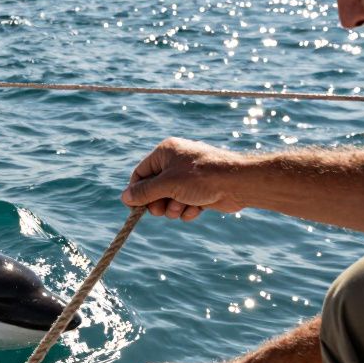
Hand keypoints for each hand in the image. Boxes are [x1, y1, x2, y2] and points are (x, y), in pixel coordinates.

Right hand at [121, 138, 241, 219]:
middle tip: (162, 209)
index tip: (134, 207)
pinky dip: (188, 210)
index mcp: (165, 152)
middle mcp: (175, 163)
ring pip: (168, 200)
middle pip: (153, 189)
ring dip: (174, 208)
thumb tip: (125, 198)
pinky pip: (183, 205)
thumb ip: (144, 192)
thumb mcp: (167, 184)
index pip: (140, 173)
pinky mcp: (199, 191)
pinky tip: (198, 208)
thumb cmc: (201, 177)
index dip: (136, 191)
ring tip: (185, 205)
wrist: (238, 183)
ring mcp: (187, 177)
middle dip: (158, 203)